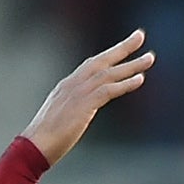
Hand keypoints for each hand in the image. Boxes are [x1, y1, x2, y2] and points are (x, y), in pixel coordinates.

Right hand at [22, 29, 154, 167]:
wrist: (34, 147)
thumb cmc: (44, 140)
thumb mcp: (59, 118)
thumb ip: (72, 110)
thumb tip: (79, 114)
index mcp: (67, 86)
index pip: (91, 65)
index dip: (109, 55)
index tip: (123, 48)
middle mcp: (73, 84)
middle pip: (101, 60)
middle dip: (122, 47)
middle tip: (140, 36)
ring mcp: (78, 93)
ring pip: (109, 73)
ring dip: (132, 65)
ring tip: (150, 58)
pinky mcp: (83, 105)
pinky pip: (108, 90)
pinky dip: (125, 84)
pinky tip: (140, 79)